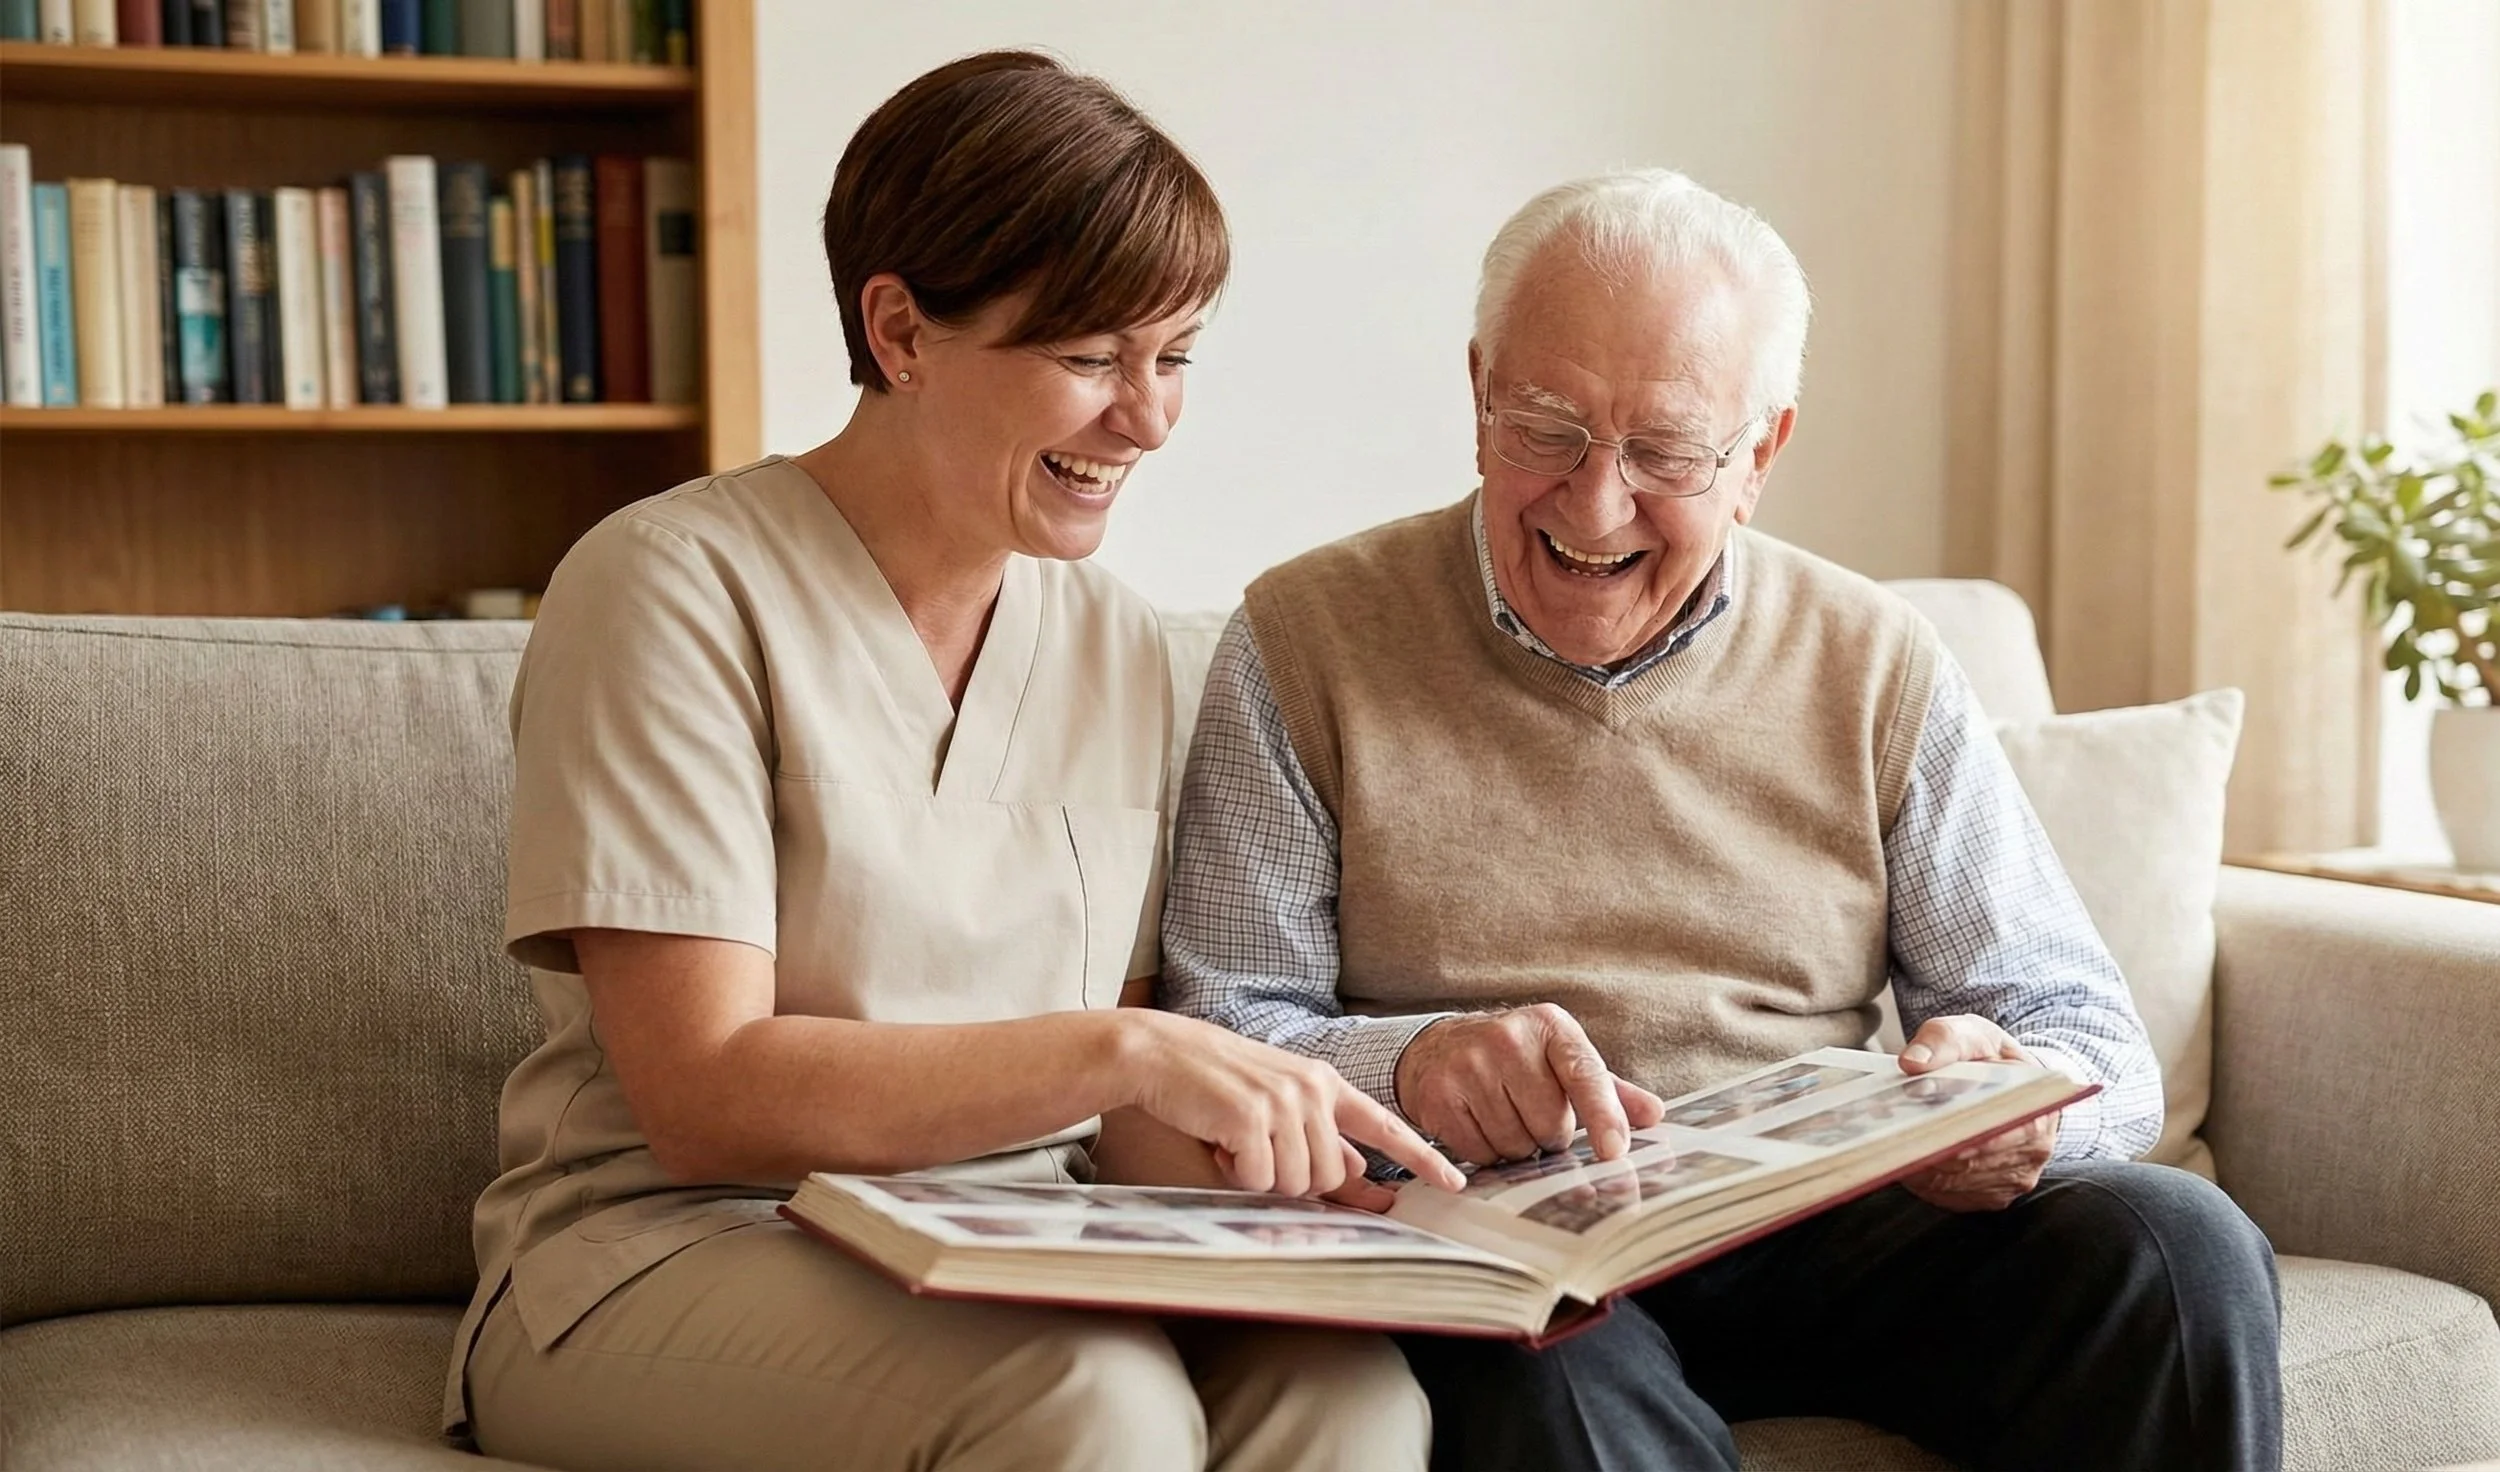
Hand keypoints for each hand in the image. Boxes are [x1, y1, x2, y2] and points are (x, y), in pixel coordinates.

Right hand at [1120, 1012, 1467, 1198]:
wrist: (1160, 1053)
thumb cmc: (1215, 1081)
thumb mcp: (1276, 1099)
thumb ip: (1319, 1135)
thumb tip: (1358, 1172)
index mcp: (1323, 1082)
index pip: (1384, 1125)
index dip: (1422, 1158)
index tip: (1455, 1183)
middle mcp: (1311, 1089)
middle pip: (1329, 1176)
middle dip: (1291, 1179)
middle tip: (1254, 1152)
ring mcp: (1283, 1102)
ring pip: (1296, 1184)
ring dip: (1260, 1177)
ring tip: (1234, 1142)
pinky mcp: (1251, 1117)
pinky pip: (1258, 1180)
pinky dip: (1234, 1174)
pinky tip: (1218, 1143)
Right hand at [1393, 1004, 1665, 1165]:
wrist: (1436, 1048)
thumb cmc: (1514, 1060)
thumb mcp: (1561, 1061)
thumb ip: (1607, 1089)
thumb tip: (1654, 1114)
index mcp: (1550, 1027)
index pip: (1585, 1075)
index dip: (1603, 1116)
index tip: (1615, 1151)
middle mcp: (1508, 1039)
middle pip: (1550, 1124)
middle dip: (1548, 1135)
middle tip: (1531, 1114)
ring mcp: (1469, 1066)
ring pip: (1515, 1144)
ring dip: (1517, 1146)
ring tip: (1503, 1116)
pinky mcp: (1441, 1095)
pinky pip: (1480, 1152)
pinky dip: (1485, 1151)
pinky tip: (1478, 1124)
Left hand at [1895, 1015, 2058, 1211]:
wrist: (2011, 1084)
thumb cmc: (1990, 1058)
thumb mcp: (1970, 1035)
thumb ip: (1942, 1041)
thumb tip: (1912, 1063)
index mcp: (2036, 1107)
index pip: (1992, 1130)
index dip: (1952, 1130)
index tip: (1916, 1123)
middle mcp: (2033, 1151)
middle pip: (1967, 1162)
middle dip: (1923, 1145)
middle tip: (1884, 1130)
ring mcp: (2014, 1178)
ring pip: (1954, 1182)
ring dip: (1917, 1164)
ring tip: (1888, 1140)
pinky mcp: (1991, 1196)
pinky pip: (1949, 1196)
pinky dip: (1922, 1179)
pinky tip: (1904, 1157)